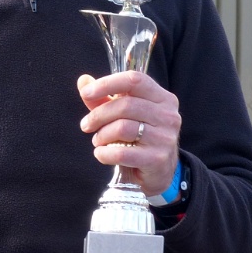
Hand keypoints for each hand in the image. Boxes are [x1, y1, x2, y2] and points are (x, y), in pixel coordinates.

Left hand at [77, 71, 181, 195]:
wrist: (159, 172)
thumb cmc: (139, 137)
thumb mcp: (123, 114)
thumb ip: (104, 97)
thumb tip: (83, 80)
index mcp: (162, 97)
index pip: (134, 80)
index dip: (107, 84)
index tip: (86, 93)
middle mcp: (168, 115)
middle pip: (125, 105)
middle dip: (98, 115)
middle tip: (86, 125)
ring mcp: (165, 137)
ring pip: (122, 128)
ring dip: (102, 135)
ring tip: (97, 140)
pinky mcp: (157, 159)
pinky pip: (122, 152)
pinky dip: (104, 153)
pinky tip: (101, 154)